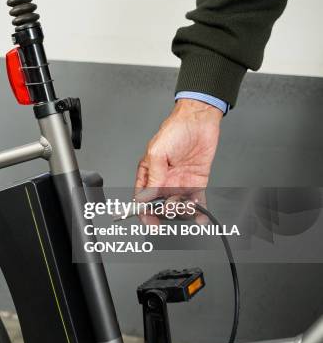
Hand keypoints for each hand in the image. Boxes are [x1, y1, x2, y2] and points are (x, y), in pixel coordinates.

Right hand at [135, 99, 222, 222]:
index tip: (149, 221)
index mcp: (149, 174)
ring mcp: (180, 183)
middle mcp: (164, 181)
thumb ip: (153, 178)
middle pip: (160, 206)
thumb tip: (146, 197)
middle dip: (165, 212)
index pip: (143, 198)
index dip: (144, 212)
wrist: (199, 121)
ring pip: (178, 206)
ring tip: (186, 206)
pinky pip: (196, 201)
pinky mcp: (197, 182)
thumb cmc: (174, 130)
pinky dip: (199, 211)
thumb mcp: (157, 153)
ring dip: (182, 211)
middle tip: (171, 208)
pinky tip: (200, 216)